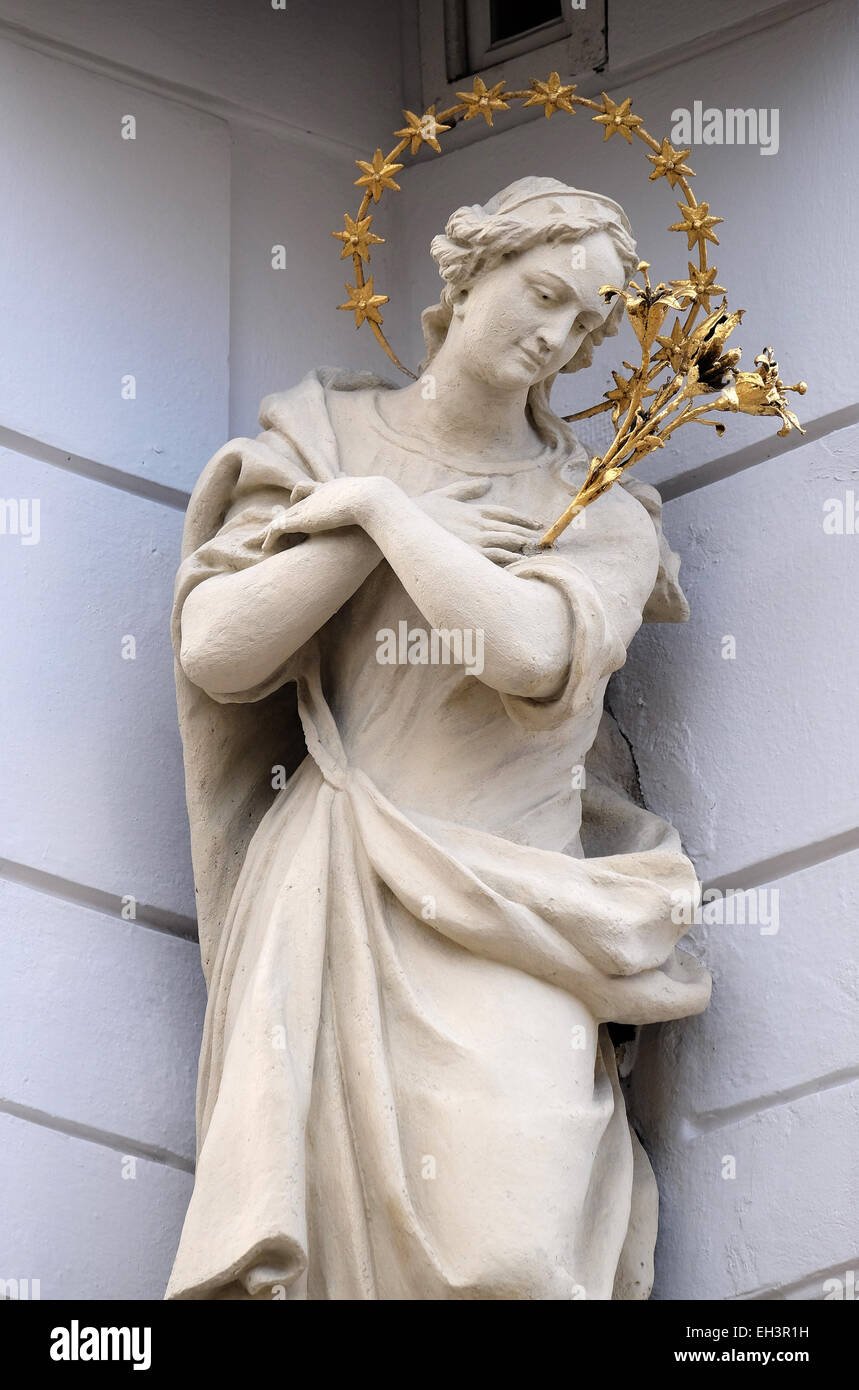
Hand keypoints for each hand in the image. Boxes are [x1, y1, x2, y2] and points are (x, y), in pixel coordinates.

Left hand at [266, 475, 401, 538]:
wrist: (375, 499)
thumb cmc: (386, 504)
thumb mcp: (388, 506)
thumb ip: (391, 512)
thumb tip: (407, 519)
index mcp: (339, 487)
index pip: (321, 489)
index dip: (313, 495)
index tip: (307, 500)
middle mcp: (320, 493)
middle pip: (298, 497)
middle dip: (289, 508)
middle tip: (278, 516)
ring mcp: (309, 506)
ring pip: (284, 515)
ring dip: (272, 528)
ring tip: (261, 539)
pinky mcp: (300, 519)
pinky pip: (278, 529)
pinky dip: (269, 538)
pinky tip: (264, 549)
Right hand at [415, 479, 545, 564]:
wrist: (404, 523)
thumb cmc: (422, 510)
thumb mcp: (446, 494)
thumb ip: (467, 489)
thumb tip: (486, 482)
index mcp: (474, 510)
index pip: (505, 513)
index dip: (523, 518)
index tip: (536, 523)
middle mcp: (478, 524)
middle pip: (511, 529)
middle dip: (528, 534)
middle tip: (543, 540)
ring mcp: (474, 540)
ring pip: (507, 543)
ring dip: (522, 547)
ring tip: (534, 552)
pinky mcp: (469, 555)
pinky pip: (495, 559)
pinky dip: (509, 560)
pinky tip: (519, 563)